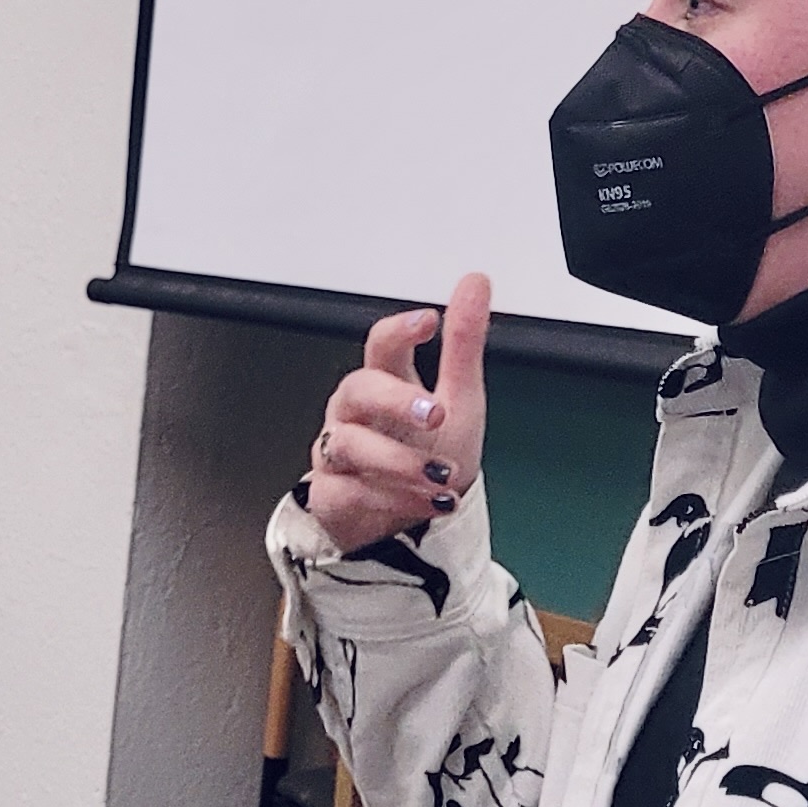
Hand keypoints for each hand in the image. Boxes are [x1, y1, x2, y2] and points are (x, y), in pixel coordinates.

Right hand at [303, 273, 490, 553]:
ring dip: (400, 462)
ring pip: (350, 445)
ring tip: (441, 476)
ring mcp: (338, 454)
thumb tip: (475, 282)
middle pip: (358, 389)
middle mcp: (356, 413)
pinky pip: (349, 493)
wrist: (414, 524)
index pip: (382, 343)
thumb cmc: (434, 453)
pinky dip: (390, 500)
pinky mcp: (332, 495)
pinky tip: (424, 504)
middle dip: (395, 400)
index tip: (428, 322)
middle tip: (436, 414)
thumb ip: (463, 343)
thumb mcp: (460, 399)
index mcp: (388, 381)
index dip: (400, 330)